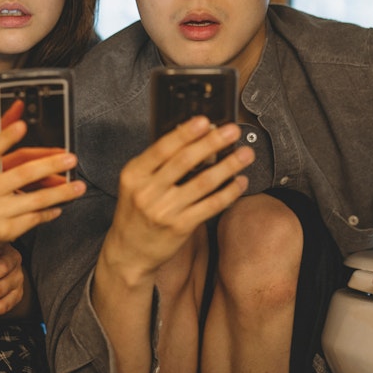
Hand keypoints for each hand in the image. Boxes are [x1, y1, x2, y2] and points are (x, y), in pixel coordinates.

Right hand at [0, 115, 85, 253]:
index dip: (6, 137)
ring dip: (61, 192)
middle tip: (70, 159)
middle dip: (50, 165)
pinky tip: (60, 205)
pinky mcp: (6, 230)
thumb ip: (2, 135)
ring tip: (78, 187)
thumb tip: (18, 106)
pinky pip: (35, 218)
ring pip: (36, 199)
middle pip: (23, 174)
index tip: (22, 126)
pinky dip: (51, 210)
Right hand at [103, 116, 253, 280]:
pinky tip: (239, 182)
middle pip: (185, 161)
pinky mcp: (180, 227)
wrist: (129, 252)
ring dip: (228, 166)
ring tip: (244, 154)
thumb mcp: (135, 183)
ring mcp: (164, 210)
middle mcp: (147, 191)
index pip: (162, 148)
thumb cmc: (135, 213)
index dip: (185, 133)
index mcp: (134, 174)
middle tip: (231, 131)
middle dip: (212, 143)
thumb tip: (190, 137)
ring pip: (203, 183)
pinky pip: (210, 205)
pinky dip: (228, 192)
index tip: (205, 121)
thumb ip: (157, 164)